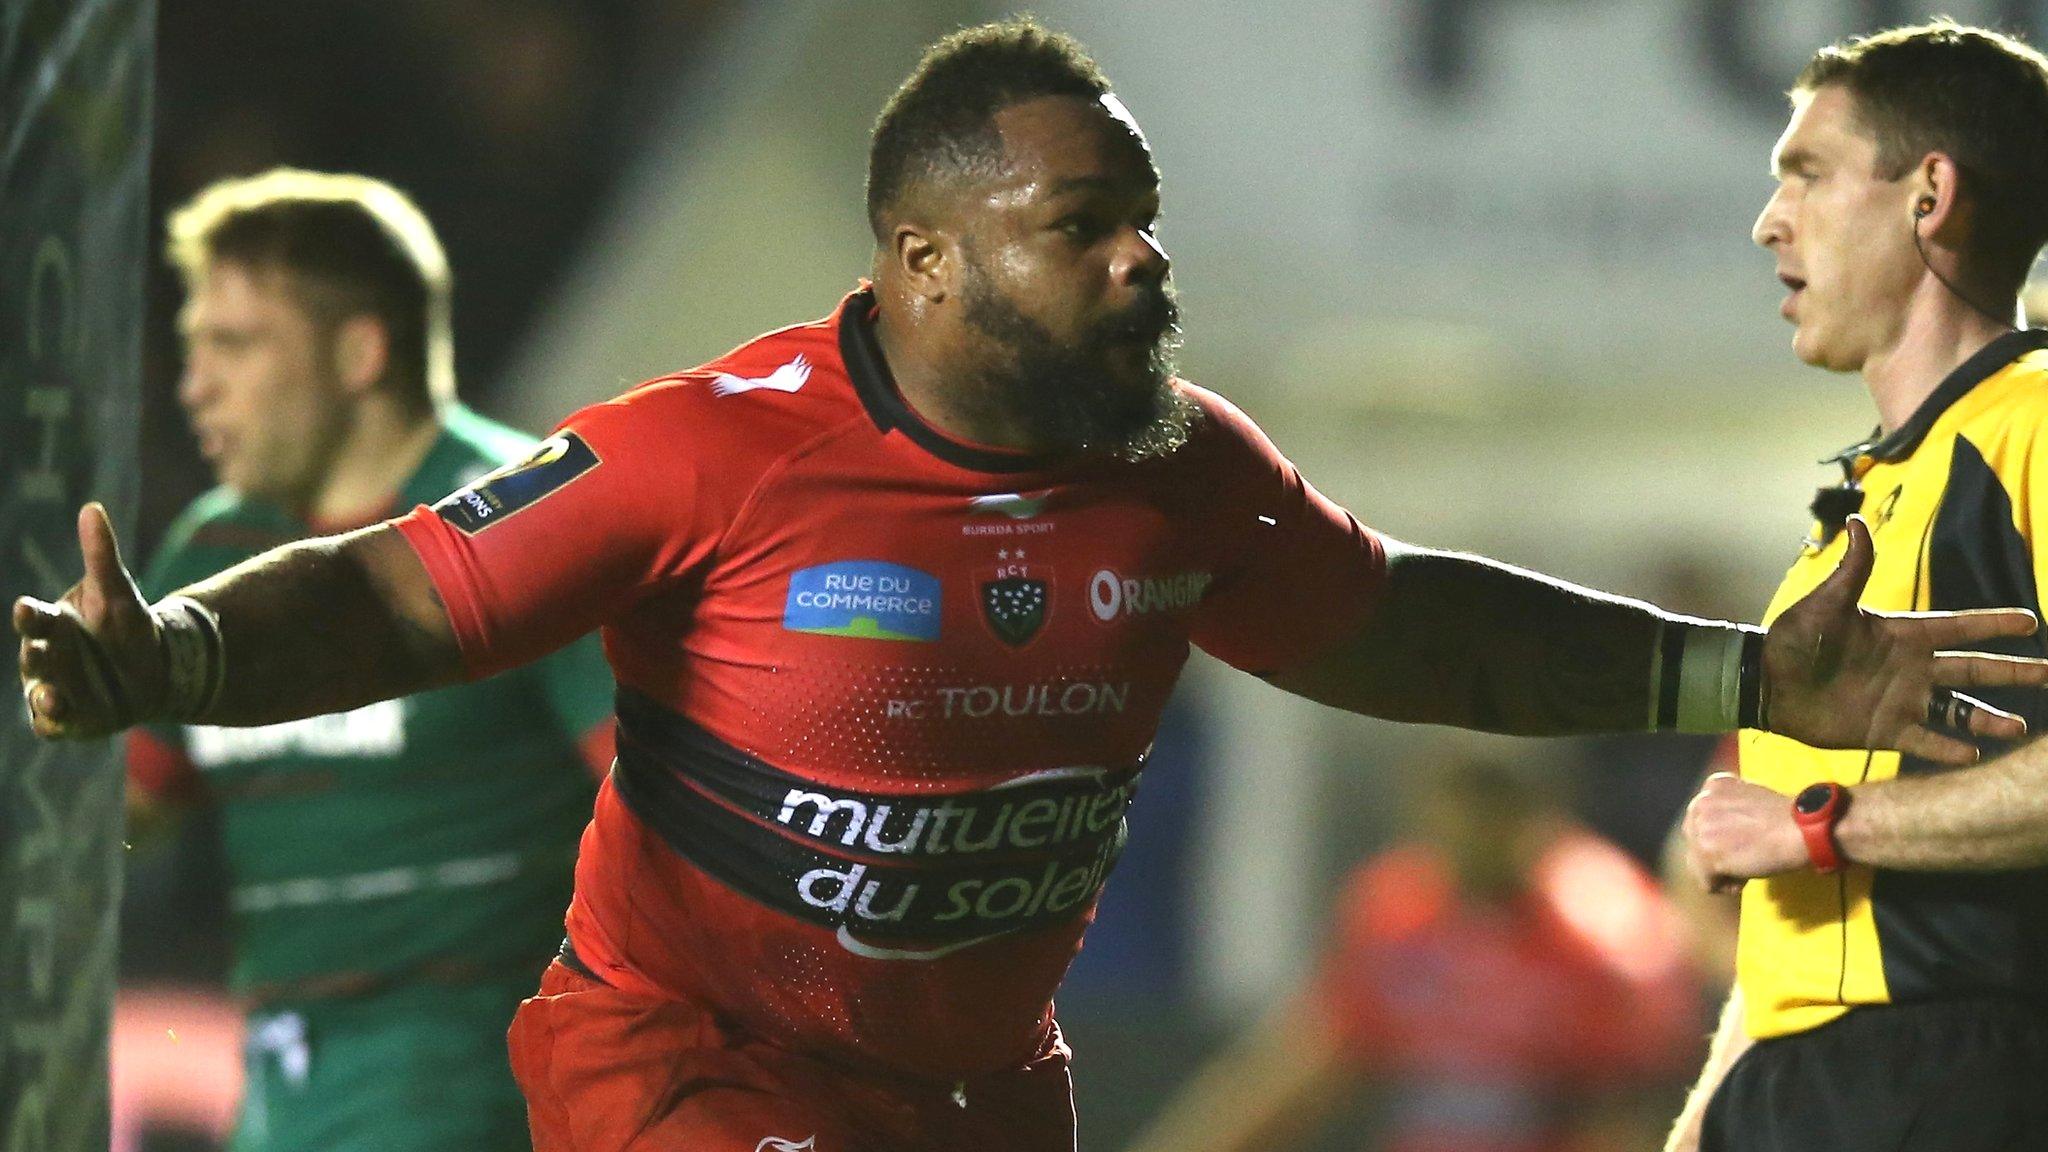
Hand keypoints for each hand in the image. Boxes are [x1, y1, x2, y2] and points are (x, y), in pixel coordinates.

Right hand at [14, 503, 164, 738]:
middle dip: (37, 656)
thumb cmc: (124, 625)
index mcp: (53, 626)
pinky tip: (59, 723)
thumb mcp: (118, 592)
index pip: (35, 619)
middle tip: (41, 653)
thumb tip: (92, 508)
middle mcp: (45, 658)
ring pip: (39, 694)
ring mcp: (54, 688)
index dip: (30, 615)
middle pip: (35, 657)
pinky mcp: (69, 718)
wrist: (153, 667)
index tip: (27, 607)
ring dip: (43, 697)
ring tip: (53, 698)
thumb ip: (102, 554)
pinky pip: (53, 724)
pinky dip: (53, 724)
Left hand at [1684, 772, 1804, 891]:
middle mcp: (1700, 802)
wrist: (1802, 829)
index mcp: (1713, 785)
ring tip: (1746, 867)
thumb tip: (1722, 831)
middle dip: (1718, 853)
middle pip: (1695, 841)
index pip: (1703, 820)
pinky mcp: (1706, 852)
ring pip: (1697, 863)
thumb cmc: (1788, 819)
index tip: (1745, 840)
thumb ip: (1730, 808)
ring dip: (1721, 871)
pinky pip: (1706, 882)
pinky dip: (1726, 886)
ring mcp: (1700, 827)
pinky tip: (1746, 877)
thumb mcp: (1752, 798)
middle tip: (1746, 856)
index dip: (1724, 835)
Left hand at [1763, 515, 2047, 765]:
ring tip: (2019, 727)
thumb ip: (1851, 569)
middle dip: (2013, 672)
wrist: (1766, 682)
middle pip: (1972, 669)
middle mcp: (1911, 668)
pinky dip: (1948, 749)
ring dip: (1987, 718)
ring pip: (1957, 710)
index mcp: (1902, 634)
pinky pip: (1924, 741)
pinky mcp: (1884, 731)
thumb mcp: (1825, 603)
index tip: (2031, 623)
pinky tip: (1974, 755)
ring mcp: (1901, 700)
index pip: (1958, 626)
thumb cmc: (1794, 638)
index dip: (1993, 624)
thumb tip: (1857, 520)